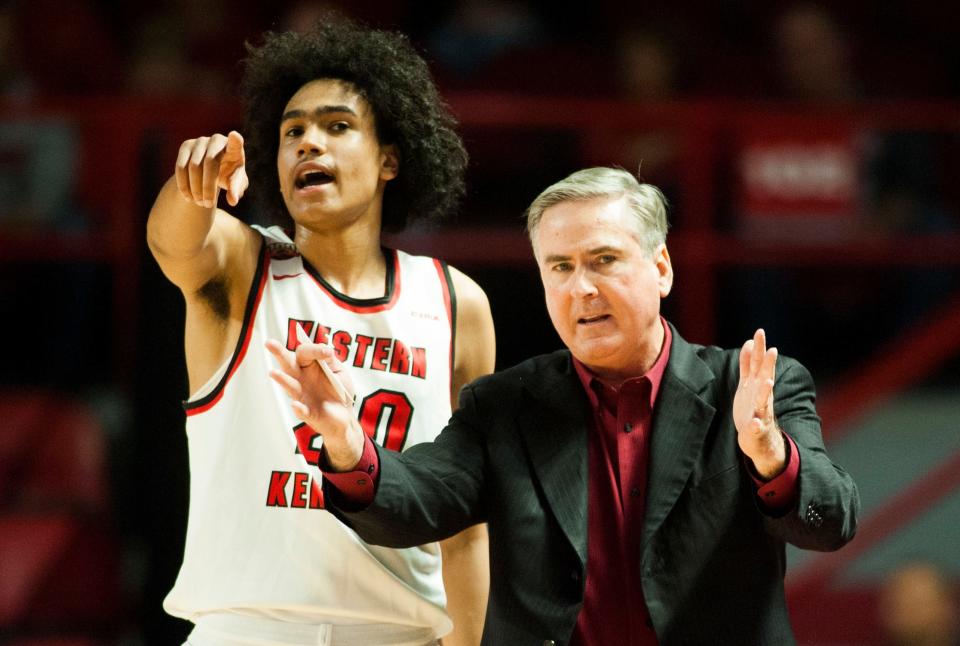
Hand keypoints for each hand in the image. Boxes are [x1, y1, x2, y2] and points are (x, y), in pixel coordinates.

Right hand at [175, 130, 248, 207]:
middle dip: (207, 187)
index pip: (236, 143)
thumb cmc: (229, 176)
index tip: (235, 136)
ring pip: (193, 166)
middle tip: (208, 204)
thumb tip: (232, 201)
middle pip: (210, 162)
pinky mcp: (186, 146)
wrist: (211, 169)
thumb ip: (236, 191)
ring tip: (200, 203)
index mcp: (234, 149)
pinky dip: (183, 184)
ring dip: (195, 188)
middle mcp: (217, 140)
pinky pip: (181, 166)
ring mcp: (200, 141)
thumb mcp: (235, 184)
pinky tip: (188, 197)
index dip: (235, 140)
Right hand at [266, 338, 364, 470]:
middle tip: (269, 343)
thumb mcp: (339, 371)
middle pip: (288, 364)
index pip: (304, 352)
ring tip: (273, 373)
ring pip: (291, 387)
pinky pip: (302, 411)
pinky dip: (299, 408)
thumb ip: (330, 361)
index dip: (314, 349)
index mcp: (308, 366)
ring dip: (283, 380)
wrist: (345, 416)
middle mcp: (301, 379)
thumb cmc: (338, 391)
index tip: (328, 352)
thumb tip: (325, 349)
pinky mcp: (309, 413)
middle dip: (279, 353)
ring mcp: (302, 396)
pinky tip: (295, 404)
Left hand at [733, 329, 785, 479]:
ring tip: (768, 382)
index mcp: (758, 384)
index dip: (759, 348)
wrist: (757, 438)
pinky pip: (757, 426)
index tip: (759, 332)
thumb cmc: (752, 407)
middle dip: (768, 364)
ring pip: (764, 400)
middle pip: (765, 377)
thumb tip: (749, 342)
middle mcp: (762, 395)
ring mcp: (760, 411)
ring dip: (766, 391)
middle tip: (772, 350)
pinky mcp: (757, 428)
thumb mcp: (748, 383)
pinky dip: (756, 424)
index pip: (758, 362)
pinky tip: (755, 422)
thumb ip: (748, 364)